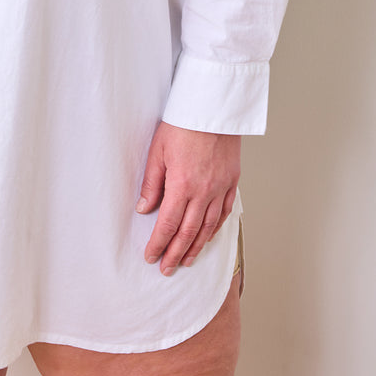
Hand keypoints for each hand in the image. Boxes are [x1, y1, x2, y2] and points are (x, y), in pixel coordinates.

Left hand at [136, 123, 240, 275]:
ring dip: (195, 247)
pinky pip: (224, 212)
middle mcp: (203, 191)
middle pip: (188, 232)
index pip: (168, 224)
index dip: (159, 244)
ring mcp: (220, 188)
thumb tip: (144, 208)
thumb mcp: (158, 150)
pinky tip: (208, 237)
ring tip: (186, 260)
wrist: (213, 107)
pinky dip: (215, 229)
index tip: (151, 256)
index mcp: (182, 184)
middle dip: (175, 253)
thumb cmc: (183, 124)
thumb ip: (152, 182)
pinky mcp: (231, 181)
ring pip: (208, 227)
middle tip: (166, 268)